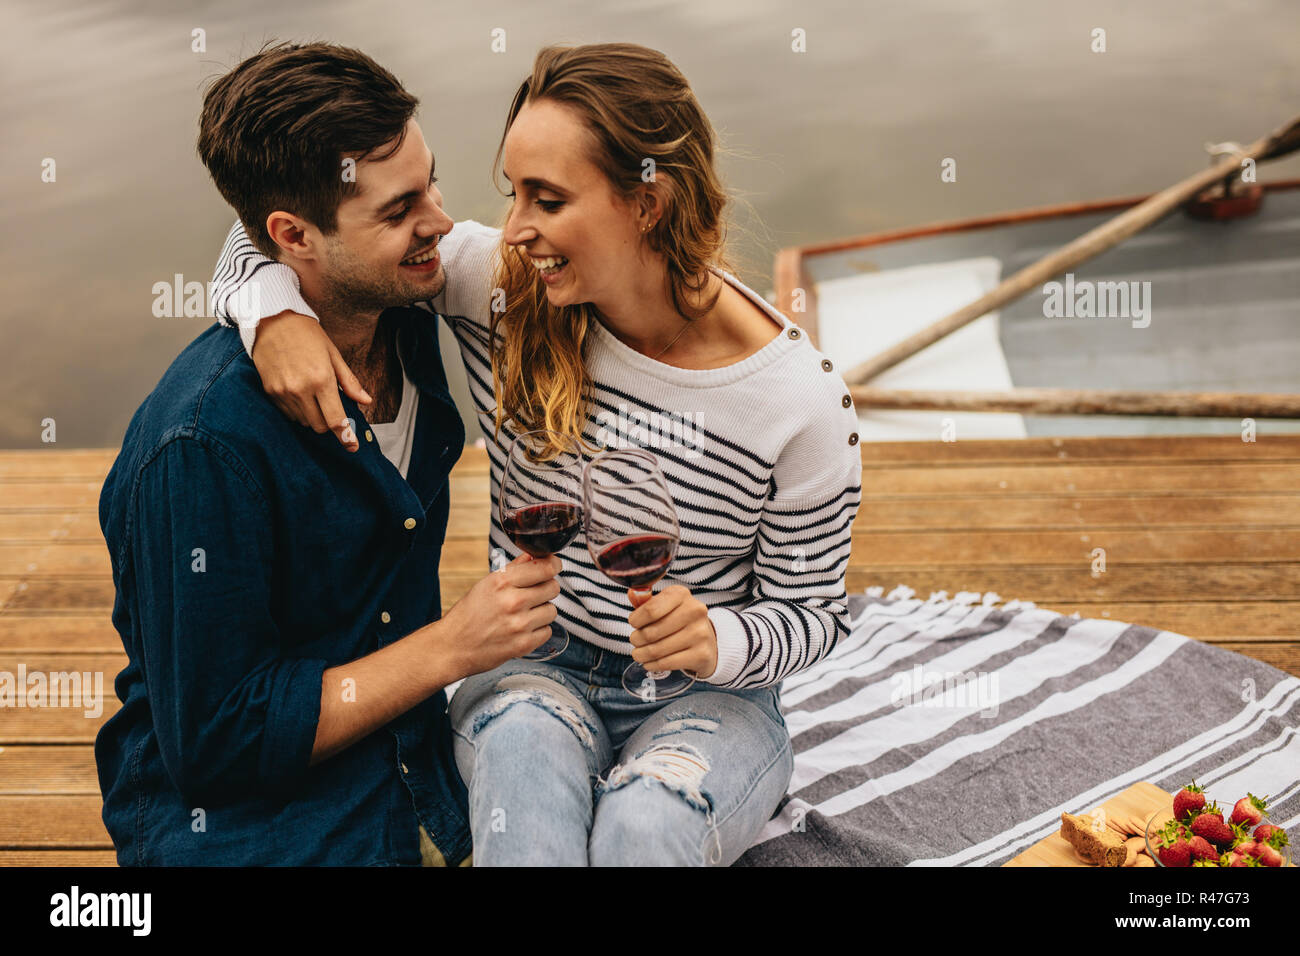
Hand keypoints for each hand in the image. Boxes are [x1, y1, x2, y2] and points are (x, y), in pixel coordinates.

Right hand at [251, 311, 372, 450]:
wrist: (271, 320)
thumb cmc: (306, 334)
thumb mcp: (333, 354)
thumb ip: (349, 381)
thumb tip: (366, 400)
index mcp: (321, 379)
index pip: (336, 420)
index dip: (346, 437)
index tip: (352, 446)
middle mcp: (301, 389)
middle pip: (319, 426)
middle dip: (329, 423)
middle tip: (331, 407)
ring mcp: (283, 392)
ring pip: (303, 422)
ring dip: (312, 416)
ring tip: (313, 394)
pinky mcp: (270, 392)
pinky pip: (287, 413)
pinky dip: (297, 410)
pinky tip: (299, 392)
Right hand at [436, 553, 561, 676]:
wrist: (452, 647)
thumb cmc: (468, 615)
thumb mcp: (486, 584)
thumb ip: (514, 569)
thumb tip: (534, 556)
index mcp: (502, 581)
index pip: (545, 567)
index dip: (553, 565)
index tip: (553, 566)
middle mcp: (512, 601)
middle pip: (553, 587)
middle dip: (546, 589)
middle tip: (533, 594)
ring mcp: (519, 624)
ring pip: (552, 610)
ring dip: (542, 611)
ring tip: (524, 614)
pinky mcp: (523, 645)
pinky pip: (547, 631)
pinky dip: (538, 630)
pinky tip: (523, 629)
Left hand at [627, 584, 717, 678]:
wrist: (706, 640)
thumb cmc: (678, 620)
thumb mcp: (664, 605)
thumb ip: (646, 602)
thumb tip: (632, 595)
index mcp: (681, 594)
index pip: (650, 610)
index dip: (636, 620)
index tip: (634, 624)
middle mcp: (694, 611)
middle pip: (651, 632)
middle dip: (637, 639)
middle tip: (635, 641)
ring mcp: (700, 633)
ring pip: (657, 650)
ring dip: (641, 654)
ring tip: (639, 654)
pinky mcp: (701, 654)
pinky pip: (667, 663)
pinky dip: (652, 664)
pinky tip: (649, 662)